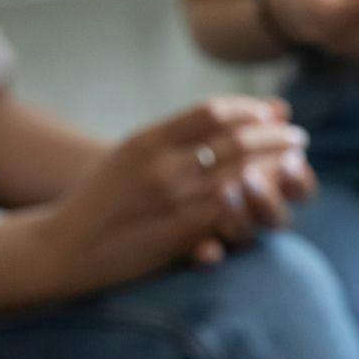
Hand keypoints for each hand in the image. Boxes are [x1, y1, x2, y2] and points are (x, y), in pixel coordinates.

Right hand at [31, 98, 312, 293]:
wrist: (60, 249)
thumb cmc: (99, 205)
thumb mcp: (128, 157)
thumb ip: (173, 137)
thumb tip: (223, 116)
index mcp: (147, 139)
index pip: (212, 111)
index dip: (250, 109)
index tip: (273, 112)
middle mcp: (161, 162)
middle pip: (235, 138)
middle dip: (275, 134)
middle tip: (298, 136)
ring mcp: (171, 197)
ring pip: (240, 170)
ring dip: (276, 163)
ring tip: (297, 161)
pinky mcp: (179, 230)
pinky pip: (231, 208)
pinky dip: (259, 196)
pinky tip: (276, 195)